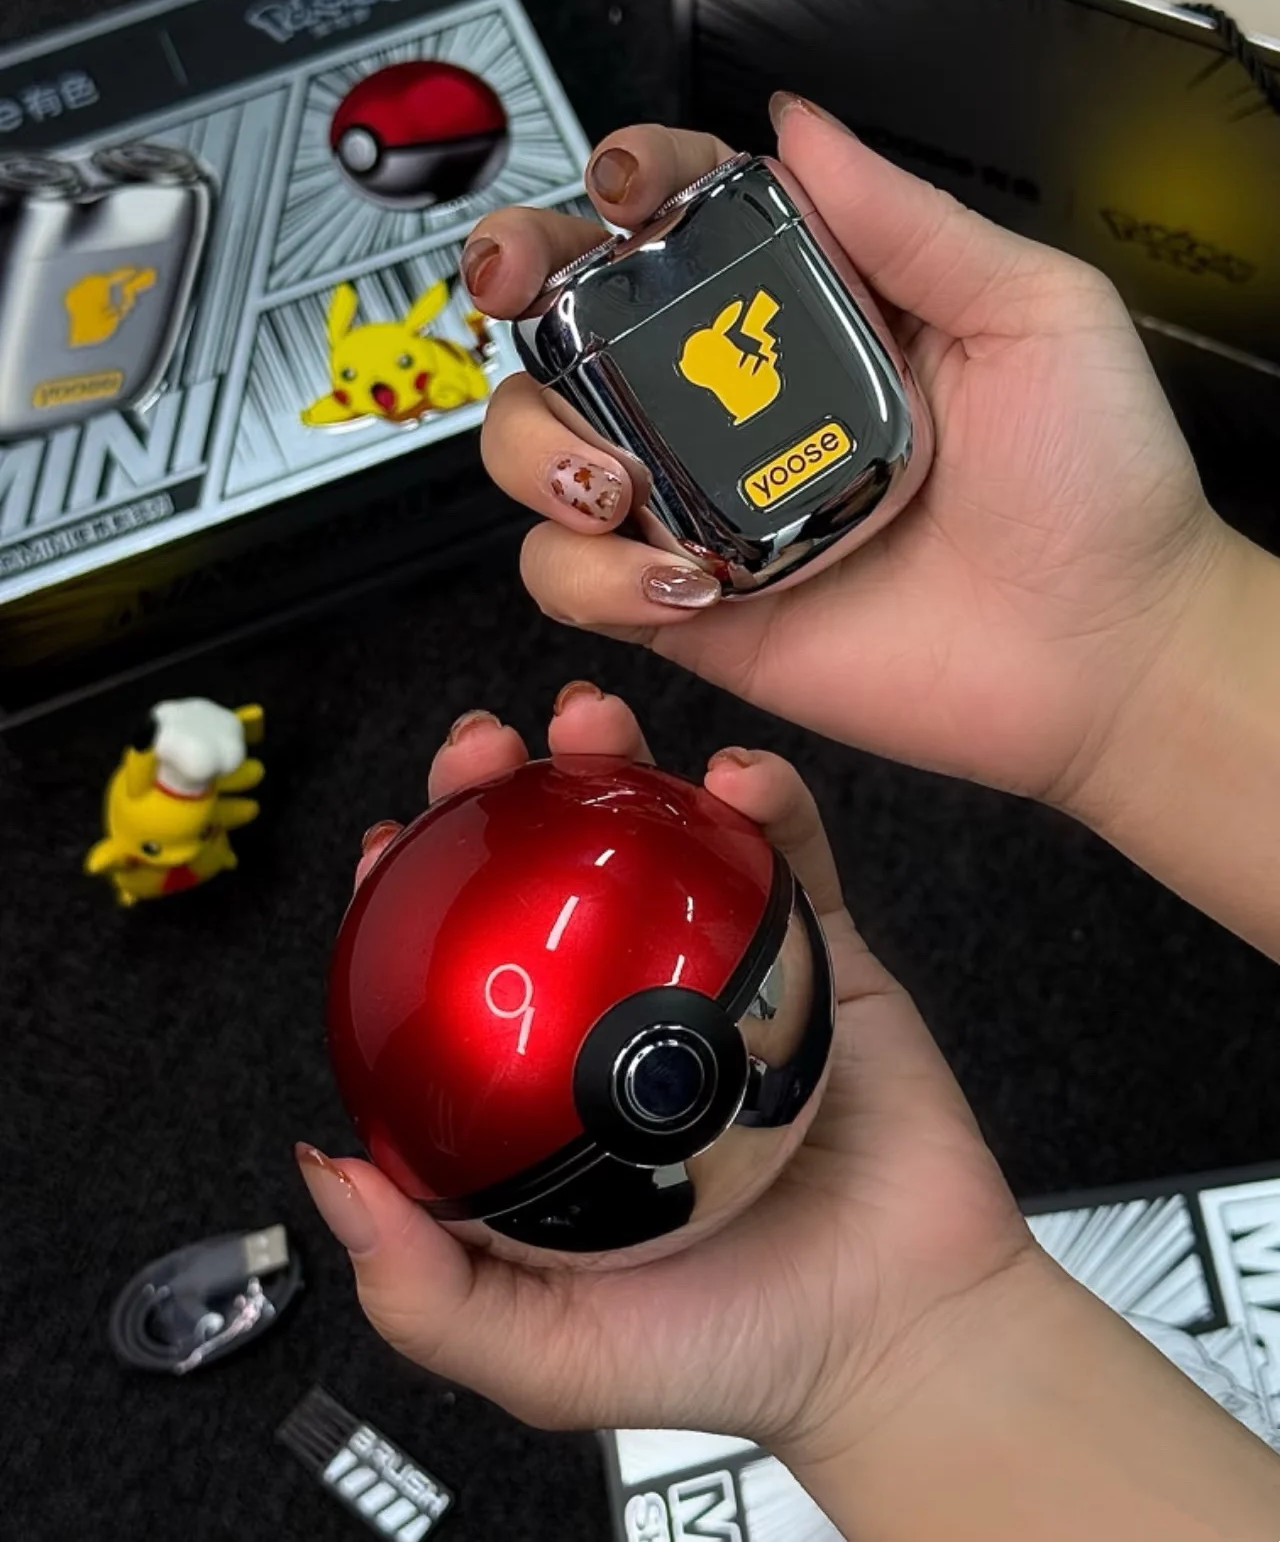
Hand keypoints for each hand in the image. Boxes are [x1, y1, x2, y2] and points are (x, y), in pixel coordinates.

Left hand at [297, 684, 1031, 1454]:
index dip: (415, 898)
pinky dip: (768, 802)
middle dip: (505, 795)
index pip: (464, 972)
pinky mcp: (824, 955)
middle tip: (483, 748)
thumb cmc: (723, 1350)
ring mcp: (726, 975)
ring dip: (621, 765)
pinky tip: (736, 777)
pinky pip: (794, 859)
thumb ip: (425, 1289)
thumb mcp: (541, 1351)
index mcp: (552, 1089)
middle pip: (552, 879)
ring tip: (591, 718)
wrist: (902, 1341)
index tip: (388, 846)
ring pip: (662, 846)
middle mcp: (626, 1016)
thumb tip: (326, 1170)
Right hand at [463, 98, 1229, 808]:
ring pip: (543, 444)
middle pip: (575, 315)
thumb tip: (798, 123)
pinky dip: (591, 575)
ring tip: (615, 480)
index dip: (628, 182)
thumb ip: (905, 219)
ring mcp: (704, 504)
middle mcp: (739, 400)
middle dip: (518, 277)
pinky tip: (677, 578)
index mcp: (811, 311)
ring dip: (538, 444)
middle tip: (522, 285)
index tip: (626, 187)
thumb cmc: (1096, 486)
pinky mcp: (691, 607)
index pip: (681, 215)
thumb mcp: (1032, 311)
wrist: (1102, 652)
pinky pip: (577, 579)